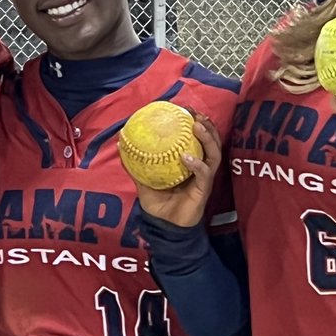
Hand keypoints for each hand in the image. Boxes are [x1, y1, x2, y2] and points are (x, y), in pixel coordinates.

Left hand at [133, 113, 220, 227]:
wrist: (165, 227)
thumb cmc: (158, 204)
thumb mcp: (144, 180)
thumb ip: (136, 165)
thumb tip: (121, 145)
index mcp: (190, 162)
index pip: (198, 138)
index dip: (196, 122)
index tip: (187, 108)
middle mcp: (200, 167)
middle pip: (212, 141)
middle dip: (206, 125)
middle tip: (196, 113)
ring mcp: (204, 178)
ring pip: (214, 154)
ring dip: (207, 138)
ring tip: (197, 126)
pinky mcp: (204, 190)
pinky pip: (204, 174)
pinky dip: (197, 164)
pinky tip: (186, 157)